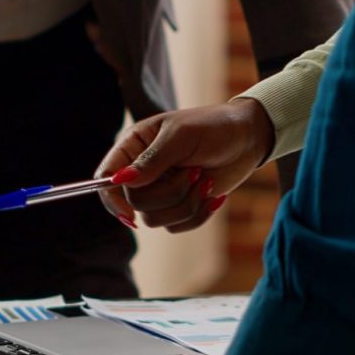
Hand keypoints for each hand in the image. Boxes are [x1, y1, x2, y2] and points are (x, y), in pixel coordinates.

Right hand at [95, 99, 274, 232]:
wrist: (248, 139)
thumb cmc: (213, 127)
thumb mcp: (181, 137)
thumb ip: (151, 160)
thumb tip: (120, 181)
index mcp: (134, 146)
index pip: (106, 177)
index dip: (112, 198)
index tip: (130, 213)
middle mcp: (143, 171)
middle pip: (135, 204)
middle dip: (169, 194)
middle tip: (194, 172)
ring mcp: (161, 191)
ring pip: (155, 220)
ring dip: (186, 204)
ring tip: (203, 179)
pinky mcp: (180, 206)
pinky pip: (177, 227)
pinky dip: (198, 214)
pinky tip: (212, 195)